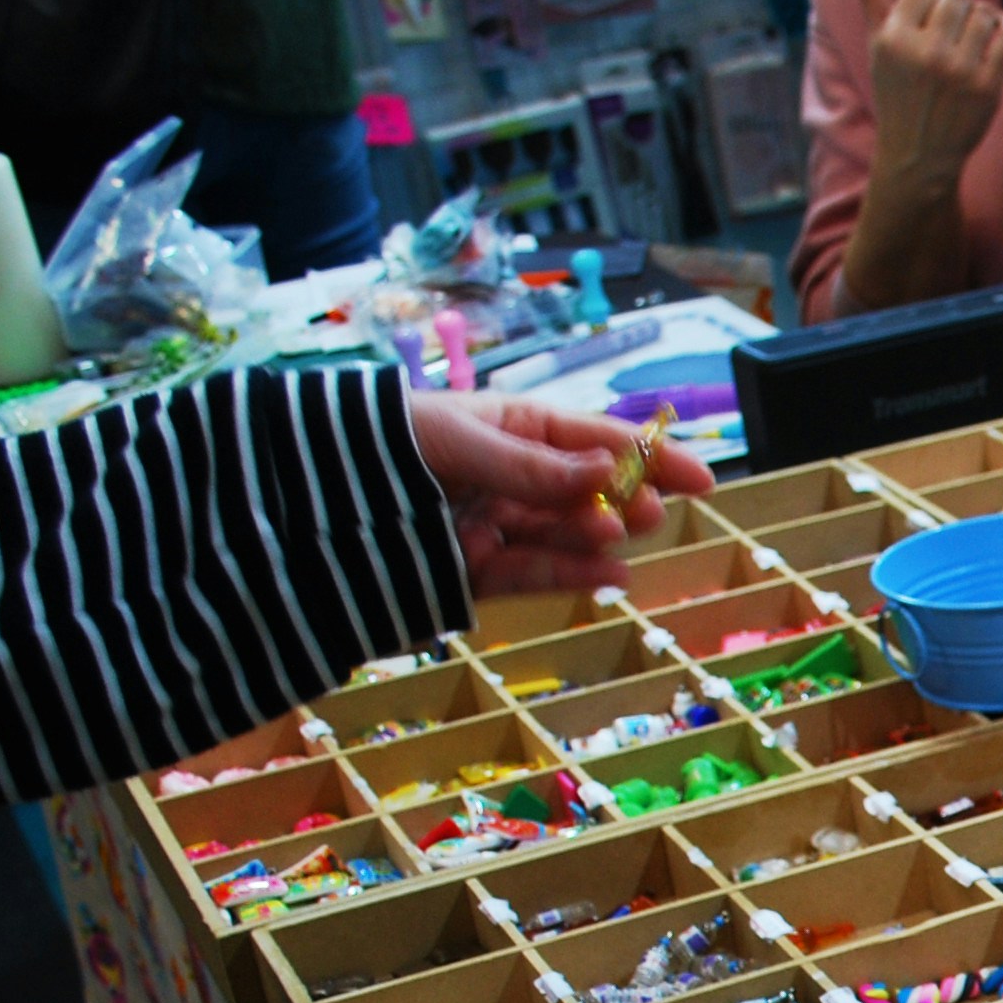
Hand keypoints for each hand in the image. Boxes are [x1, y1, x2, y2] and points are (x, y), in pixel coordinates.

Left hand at [404, 390, 712, 596]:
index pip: (592, 439)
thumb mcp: (457, 441)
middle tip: (653, 511)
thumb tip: (605, 473)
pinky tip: (608, 574)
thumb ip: (530, 465)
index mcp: (509, 427)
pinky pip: (530, 573)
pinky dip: (567, 575)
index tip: (700, 477)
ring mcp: (494, 525)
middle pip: (585, 490)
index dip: (648, 455)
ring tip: (623, 536)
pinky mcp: (472, 571)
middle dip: (624, 498)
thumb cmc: (378, 442)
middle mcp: (509, 477)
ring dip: (596, 535)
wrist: (302, 497)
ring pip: (562, 534)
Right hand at [844, 0, 1002, 180]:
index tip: (933, 13)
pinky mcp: (988, 88)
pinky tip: (1001, 29)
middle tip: (956, 22)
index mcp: (895, 40)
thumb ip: (870, 6)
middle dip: (959, 4)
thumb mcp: (878, 52)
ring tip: (976, 29)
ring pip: (984, 14)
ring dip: (983, 16)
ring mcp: (960, 72)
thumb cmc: (897, 96)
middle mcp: (926, 53)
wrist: (919, 154)